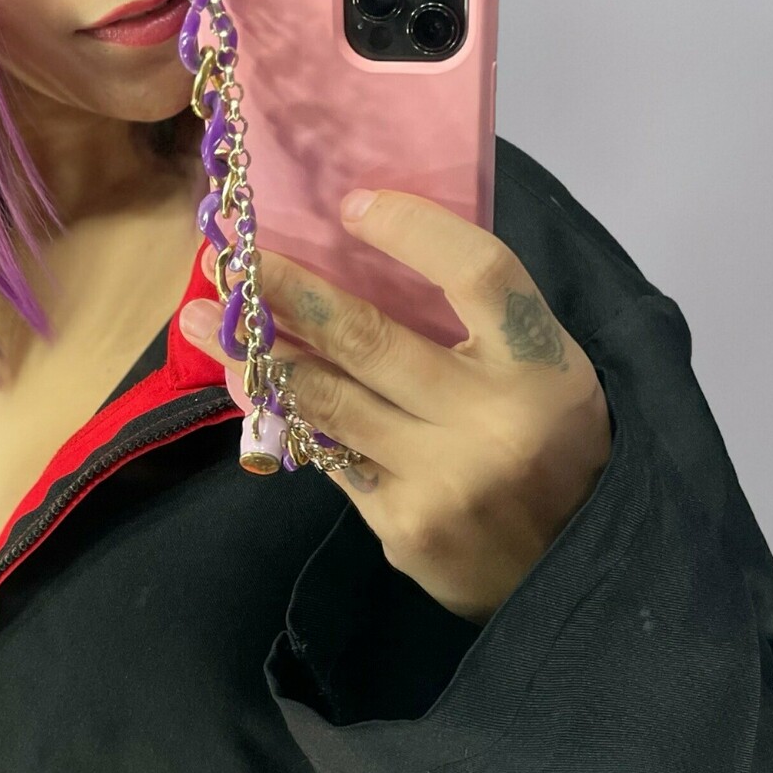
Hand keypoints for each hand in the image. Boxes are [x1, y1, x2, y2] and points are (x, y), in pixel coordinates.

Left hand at [178, 188, 613, 626]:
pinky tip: (244, 383)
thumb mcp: (540, 370)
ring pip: (327, 399)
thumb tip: (357, 254)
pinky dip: (280, 413)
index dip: (413, 231)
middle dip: (287, 291)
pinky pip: (328, 453)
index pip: (478, 273)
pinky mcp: (403, 524)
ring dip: (256, 353)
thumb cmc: (547, 443)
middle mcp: (491, 419)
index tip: (352, 205)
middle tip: (229, 257)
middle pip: (370, 338)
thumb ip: (472, 322)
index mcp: (541, 365)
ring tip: (203, 319)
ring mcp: (441, 477)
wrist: (568, 567)